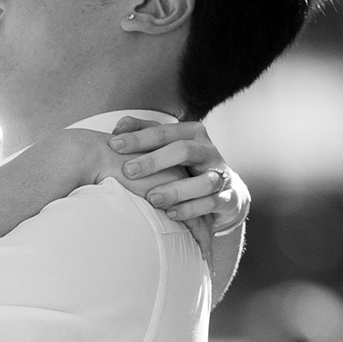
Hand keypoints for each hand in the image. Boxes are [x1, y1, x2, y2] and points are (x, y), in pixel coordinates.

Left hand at [107, 116, 248, 232]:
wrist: (225, 192)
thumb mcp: (168, 148)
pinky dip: (190, 209)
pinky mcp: (227, 198)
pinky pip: (211, 203)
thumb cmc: (186, 168)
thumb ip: (144, 134)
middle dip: (154, 160)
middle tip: (128, 171)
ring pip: (202, 180)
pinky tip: (170, 214)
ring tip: (151, 199)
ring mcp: (220, 175)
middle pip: (184, 149)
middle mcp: (208, 151)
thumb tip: (118, 127)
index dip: (139, 137)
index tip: (114, 145)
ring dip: (175, 189)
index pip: (165, 131)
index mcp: (193, 134)